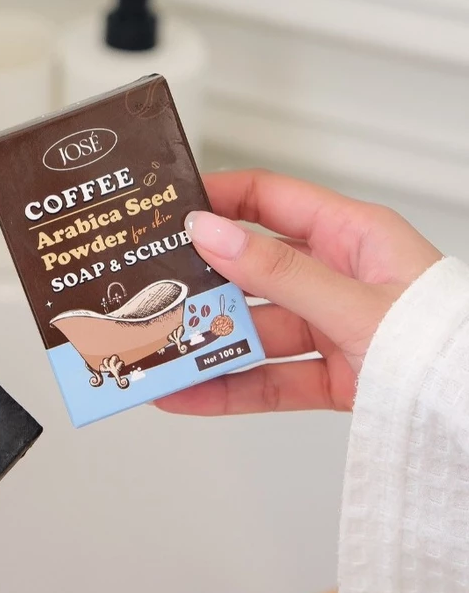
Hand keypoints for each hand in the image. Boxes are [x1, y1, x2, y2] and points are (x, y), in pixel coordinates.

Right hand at [153, 169, 442, 414]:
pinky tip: (187, 393)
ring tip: (160, 354)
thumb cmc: (442, 342)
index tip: (170, 211)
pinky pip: (265, 379)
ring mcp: (329, 329)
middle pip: (250, 273)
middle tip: (152, 292)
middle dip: (200, 286)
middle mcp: (336, 278)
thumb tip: (215, 235)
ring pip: (253, 332)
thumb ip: (281, 272)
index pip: (269, 200)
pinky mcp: (327, 376)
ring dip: (206, 345)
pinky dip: (225, 389)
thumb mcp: (355, 300)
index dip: (217, 200)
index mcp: (351, 235)